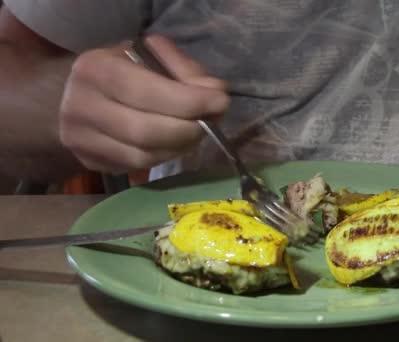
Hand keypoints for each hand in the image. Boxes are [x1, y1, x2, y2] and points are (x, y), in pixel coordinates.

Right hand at [58, 35, 228, 173]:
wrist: (73, 94)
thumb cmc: (121, 69)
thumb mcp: (151, 54)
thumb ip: (185, 69)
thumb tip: (216, 92)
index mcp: (95, 69)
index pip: (146, 92)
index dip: (188, 102)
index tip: (221, 102)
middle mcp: (81, 106)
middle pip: (145, 131)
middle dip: (187, 130)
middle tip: (209, 122)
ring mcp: (80, 140)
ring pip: (143, 156)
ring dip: (179, 147)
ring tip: (195, 132)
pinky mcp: (89, 163)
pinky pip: (137, 167)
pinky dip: (164, 156)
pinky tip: (175, 144)